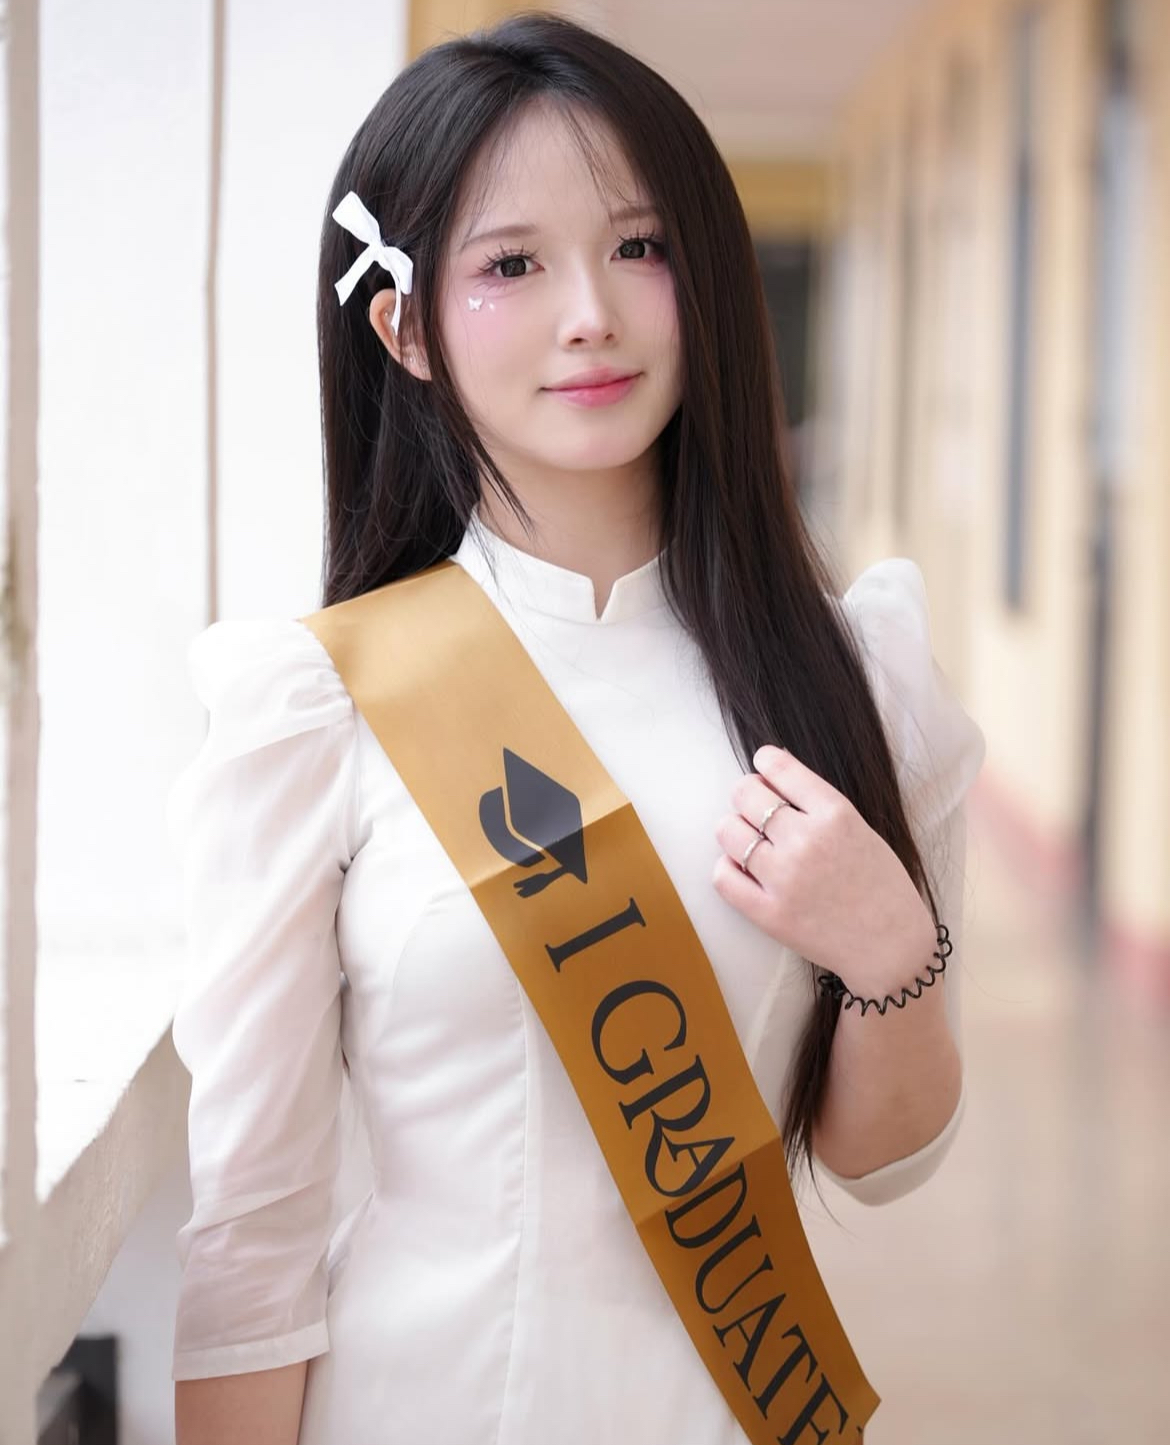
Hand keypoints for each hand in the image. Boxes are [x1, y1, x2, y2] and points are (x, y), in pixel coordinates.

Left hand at [712, 744, 935, 989]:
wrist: (891, 946)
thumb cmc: (881, 886)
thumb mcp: (861, 830)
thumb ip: (819, 805)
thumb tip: (775, 771)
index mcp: (836, 814)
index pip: (780, 768)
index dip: (765, 761)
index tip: (762, 764)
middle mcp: (806, 841)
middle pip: (745, 794)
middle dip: (746, 795)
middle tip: (753, 806)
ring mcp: (785, 878)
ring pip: (728, 832)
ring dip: (733, 830)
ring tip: (748, 840)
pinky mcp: (769, 913)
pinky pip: (723, 877)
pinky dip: (727, 868)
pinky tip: (743, 870)